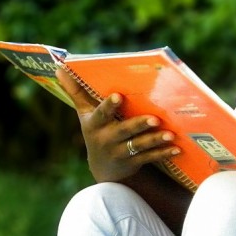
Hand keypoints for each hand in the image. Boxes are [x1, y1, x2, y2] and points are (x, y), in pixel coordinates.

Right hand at [56, 69, 180, 181]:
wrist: (102, 168)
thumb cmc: (96, 130)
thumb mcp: (84, 113)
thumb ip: (76, 91)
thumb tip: (58, 67)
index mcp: (94, 124)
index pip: (101, 113)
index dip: (109, 106)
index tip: (118, 96)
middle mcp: (106, 139)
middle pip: (124, 131)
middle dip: (139, 124)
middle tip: (155, 118)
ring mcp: (120, 153)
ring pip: (139, 146)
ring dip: (155, 140)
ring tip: (170, 134)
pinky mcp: (133, 163)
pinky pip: (150, 158)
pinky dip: (164, 153)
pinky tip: (177, 149)